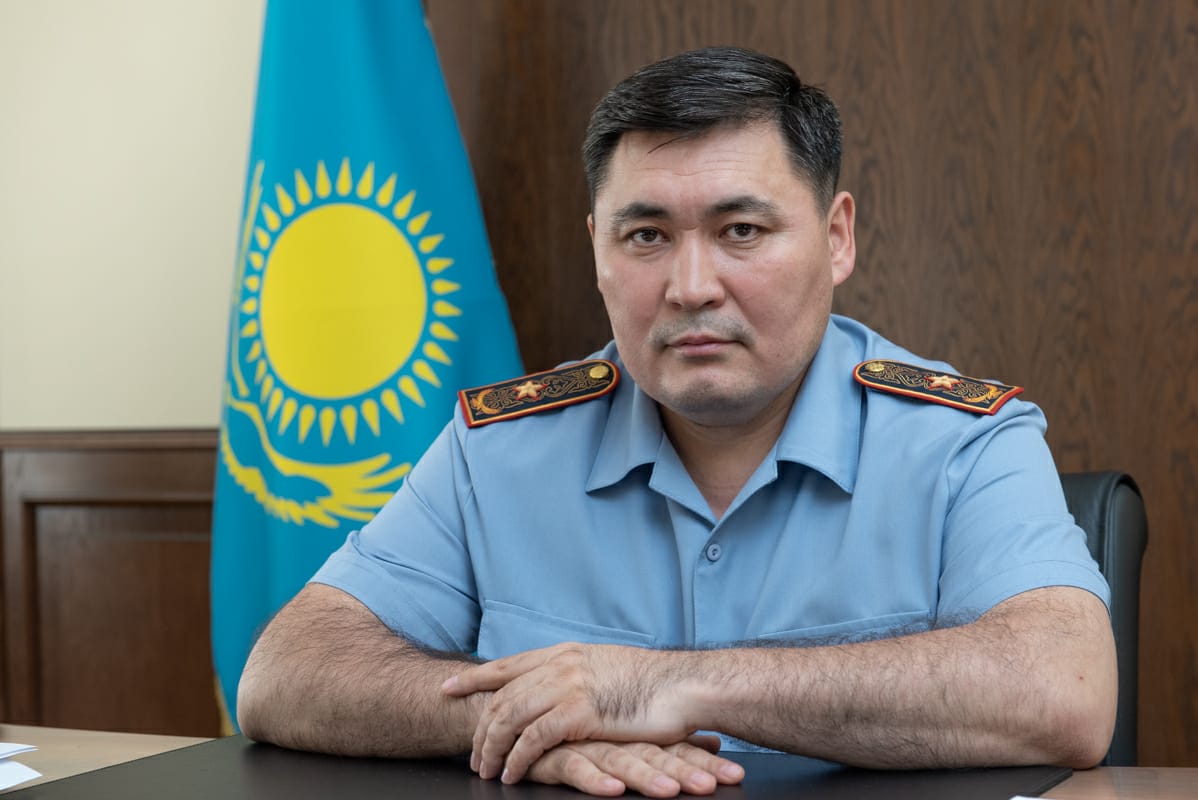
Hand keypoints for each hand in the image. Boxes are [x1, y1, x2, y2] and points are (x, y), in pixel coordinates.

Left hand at [442, 643, 693, 782]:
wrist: (683, 686)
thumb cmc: (654, 685)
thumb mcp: (607, 669)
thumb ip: (579, 676)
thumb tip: (563, 689)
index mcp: (566, 653)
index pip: (508, 664)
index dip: (475, 677)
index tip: (449, 688)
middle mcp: (561, 664)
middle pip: (502, 695)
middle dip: (479, 726)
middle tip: (470, 754)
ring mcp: (568, 685)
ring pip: (510, 716)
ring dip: (492, 746)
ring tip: (485, 769)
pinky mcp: (579, 712)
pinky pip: (533, 738)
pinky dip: (517, 758)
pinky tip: (511, 774)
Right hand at [523, 736, 743, 796]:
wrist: (522, 710)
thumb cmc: (579, 728)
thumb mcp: (626, 739)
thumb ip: (667, 743)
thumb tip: (714, 741)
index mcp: (634, 732)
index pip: (674, 747)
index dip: (702, 761)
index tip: (735, 774)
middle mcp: (614, 735)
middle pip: (655, 754)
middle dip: (687, 770)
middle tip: (716, 784)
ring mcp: (586, 742)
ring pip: (621, 760)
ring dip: (647, 776)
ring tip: (672, 791)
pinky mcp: (556, 753)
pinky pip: (576, 767)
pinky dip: (595, 779)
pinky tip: (613, 789)